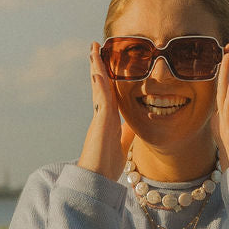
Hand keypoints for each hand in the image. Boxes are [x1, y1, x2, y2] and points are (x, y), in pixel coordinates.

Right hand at [77, 43, 132, 179]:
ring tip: (94, 49)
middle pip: (101, 85)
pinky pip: (102, 98)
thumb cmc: (107, 166)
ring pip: (99, 87)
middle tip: (96, 48)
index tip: (106, 64)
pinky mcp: (101, 122)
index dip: (107, 77)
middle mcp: (103, 115)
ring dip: (97, 67)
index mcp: (109, 120)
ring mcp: (100, 117)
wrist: (98, 180)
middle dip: (99, 66)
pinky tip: (99, 71)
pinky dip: (101, 83)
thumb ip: (127, 133)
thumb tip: (134, 124)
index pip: (109, 93)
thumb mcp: (123, 145)